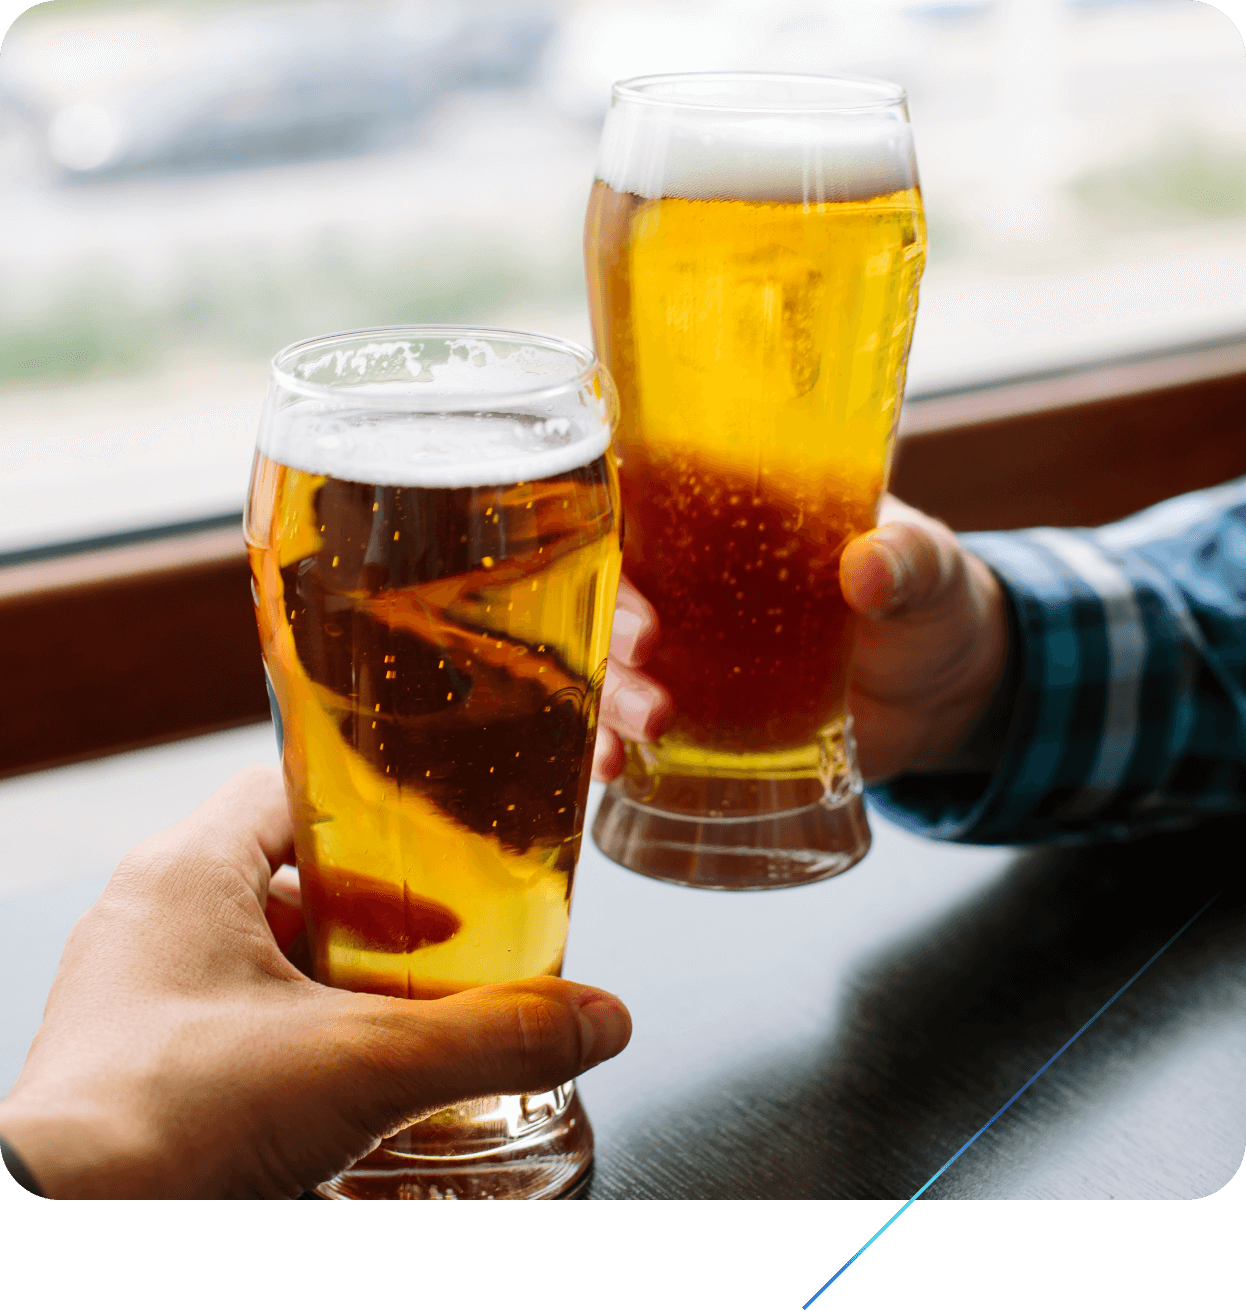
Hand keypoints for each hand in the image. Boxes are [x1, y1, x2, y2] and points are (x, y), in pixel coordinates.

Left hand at [0, 767, 630, 1198]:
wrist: (64, 1232)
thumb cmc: (167, 1122)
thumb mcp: (363, 1064)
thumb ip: (492, 1036)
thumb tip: (596, 1019)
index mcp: (190, 869)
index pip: (295, 784)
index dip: (376, 809)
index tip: (434, 847)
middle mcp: (151, 912)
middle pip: (286, 867)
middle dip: (369, 907)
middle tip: (434, 939)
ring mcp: (132, 983)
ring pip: (254, 942)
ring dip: (329, 970)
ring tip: (395, 1010)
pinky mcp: (130, 1050)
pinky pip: (224, 1004)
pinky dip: (287, 1022)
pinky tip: (332, 1070)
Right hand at [591, 496, 1009, 783]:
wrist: (946, 695)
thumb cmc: (929, 602)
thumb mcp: (928, 569)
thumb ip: (905, 561)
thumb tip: (867, 568)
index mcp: (734, 521)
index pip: (643, 502)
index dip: (611, 525)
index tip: (621, 555)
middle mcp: (694, 584)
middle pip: (615, 590)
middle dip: (612, 621)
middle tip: (643, 649)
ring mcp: (691, 656)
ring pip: (616, 664)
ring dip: (613, 692)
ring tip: (648, 724)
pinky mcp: (701, 719)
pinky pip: (638, 728)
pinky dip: (614, 747)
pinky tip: (612, 768)